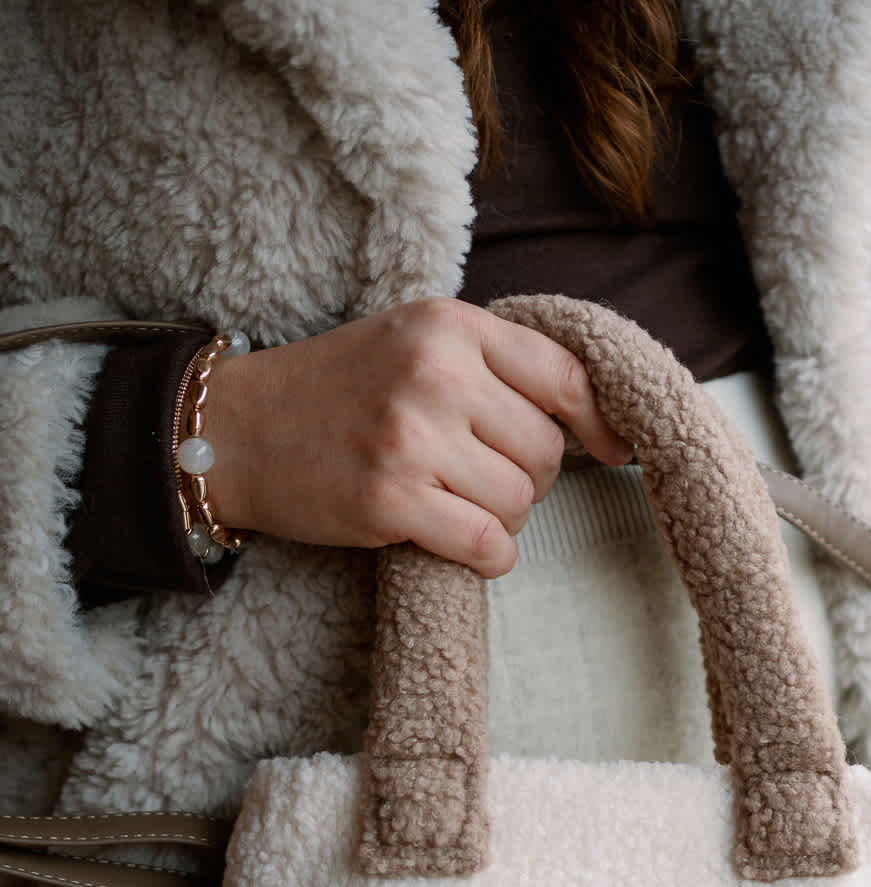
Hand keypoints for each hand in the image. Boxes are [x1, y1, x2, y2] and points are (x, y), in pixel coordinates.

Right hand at [200, 298, 632, 576]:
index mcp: (450, 326)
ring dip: (500, 519)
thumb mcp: (414, 342)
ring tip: (453, 503)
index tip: (613, 449)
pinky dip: (488, 557)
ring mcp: (412, 438)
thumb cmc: (338, 390)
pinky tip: (463, 546)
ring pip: (520, 504)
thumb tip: (593, 417)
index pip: (566, 377)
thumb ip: (492, 364)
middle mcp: (436, 374)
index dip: (600, 423)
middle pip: (546, 453)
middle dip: (527, 479)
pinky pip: (488, 545)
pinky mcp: (391, 501)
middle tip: (478, 478)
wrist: (238, 430)